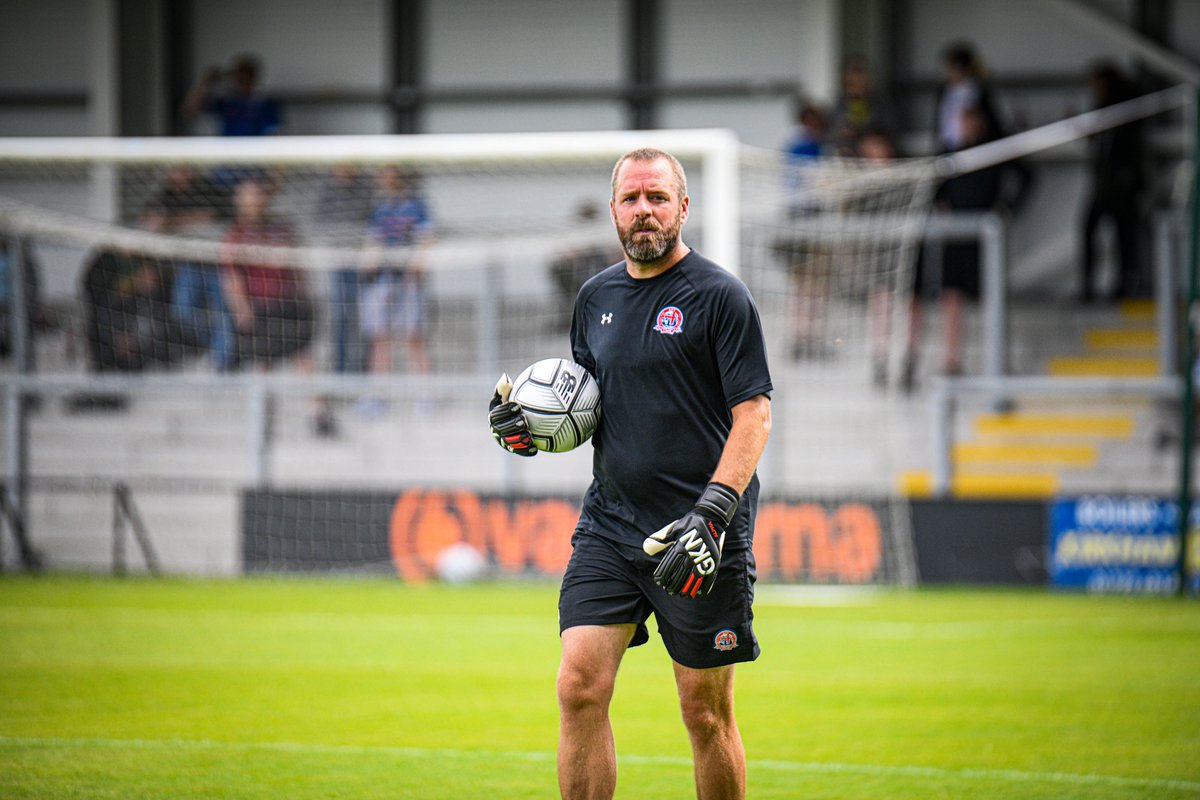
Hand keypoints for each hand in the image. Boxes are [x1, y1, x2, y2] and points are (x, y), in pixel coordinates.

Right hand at [489, 373, 536, 456]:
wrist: (526, 416)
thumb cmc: (518, 400)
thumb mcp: (511, 393)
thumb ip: (506, 387)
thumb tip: (505, 377)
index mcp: (494, 416)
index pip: (495, 414)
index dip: (505, 411)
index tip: (518, 406)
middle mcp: (496, 430)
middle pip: (500, 430)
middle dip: (511, 425)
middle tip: (524, 420)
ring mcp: (505, 441)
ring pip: (508, 442)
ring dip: (518, 439)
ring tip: (529, 434)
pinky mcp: (515, 449)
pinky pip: (519, 451)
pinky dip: (526, 450)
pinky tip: (535, 449)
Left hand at [643, 482, 738, 597]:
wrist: (711, 518)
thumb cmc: (689, 524)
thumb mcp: (672, 529)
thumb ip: (659, 540)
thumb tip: (645, 549)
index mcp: (681, 546)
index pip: (670, 565)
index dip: (664, 575)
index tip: (659, 582)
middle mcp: (692, 554)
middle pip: (681, 574)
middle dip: (674, 585)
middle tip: (669, 591)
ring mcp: (704, 558)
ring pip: (694, 578)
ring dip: (688, 588)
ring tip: (682, 595)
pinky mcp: (714, 560)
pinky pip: (709, 576)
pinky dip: (703, 586)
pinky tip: (698, 592)